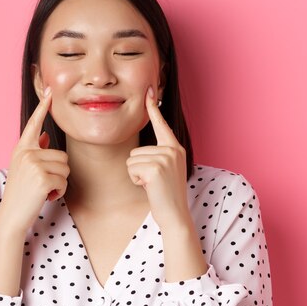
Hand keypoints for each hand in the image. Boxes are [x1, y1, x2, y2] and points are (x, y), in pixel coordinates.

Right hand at [0, 87, 69, 233]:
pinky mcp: (42, 178)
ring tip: (42, 190)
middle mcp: (26, 153)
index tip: (50, 90)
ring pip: (65, 168)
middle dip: (58, 173)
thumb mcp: (24, 168)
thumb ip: (34, 150)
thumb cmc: (20, 193)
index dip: (43, 107)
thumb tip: (44, 135)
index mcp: (21, 148)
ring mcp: (33, 165)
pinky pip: (64, 181)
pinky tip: (46, 197)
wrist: (11, 216)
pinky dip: (59, 192)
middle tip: (42, 185)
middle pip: (62, 155)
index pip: (34, 123)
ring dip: (59, 183)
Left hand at [126, 86, 193, 232]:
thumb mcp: (165, 170)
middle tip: (154, 182)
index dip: (153, 107)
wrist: (175, 215)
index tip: (149, 90)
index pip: (161, 124)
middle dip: (138, 168)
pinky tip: (149, 187)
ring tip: (152, 185)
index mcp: (175, 148)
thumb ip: (158, 155)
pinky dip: (136, 180)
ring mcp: (165, 158)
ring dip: (136, 175)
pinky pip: (131, 168)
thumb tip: (142, 150)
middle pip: (135, 150)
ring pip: (131, 159)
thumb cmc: (166, 195)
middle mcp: (172, 149)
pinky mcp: (156, 168)